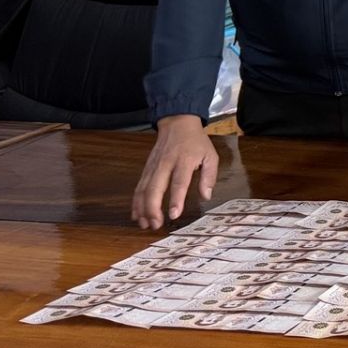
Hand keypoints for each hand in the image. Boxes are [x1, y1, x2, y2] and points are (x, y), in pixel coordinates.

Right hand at [131, 114, 218, 229]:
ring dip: (142, 208)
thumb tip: (206, 196)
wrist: (177, 123)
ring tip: (145, 224)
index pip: (179, 182)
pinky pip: (139, 187)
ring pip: (143, 189)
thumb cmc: (196, 142)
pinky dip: (136, 202)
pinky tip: (136, 214)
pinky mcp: (146, 169)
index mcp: (184, 161)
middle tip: (156, 225)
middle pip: (155, 188)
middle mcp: (165, 164)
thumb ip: (209, 177)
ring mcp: (153, 167)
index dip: (176, 199)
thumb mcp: (210, 156)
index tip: (173, 215)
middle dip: (153, 208)